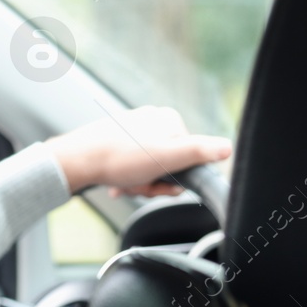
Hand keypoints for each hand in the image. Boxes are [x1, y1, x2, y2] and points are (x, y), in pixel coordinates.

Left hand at [45, 107, 231, 195]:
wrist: (78, 160)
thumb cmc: (121, 159)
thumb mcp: (168, 157)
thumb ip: (200, 152)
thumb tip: (228, 148)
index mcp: (170, 120)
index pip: (187, 157)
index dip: (175, 177)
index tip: (160, 184)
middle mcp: (152, 120)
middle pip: (166, 164)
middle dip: (153, 182)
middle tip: (138, 185)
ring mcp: (134, 130)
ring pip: (148, 168)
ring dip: (138, 183)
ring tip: (123, 184)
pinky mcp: (117, 140)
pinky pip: (131, 165)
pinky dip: (125, 178)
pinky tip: (116, 184)